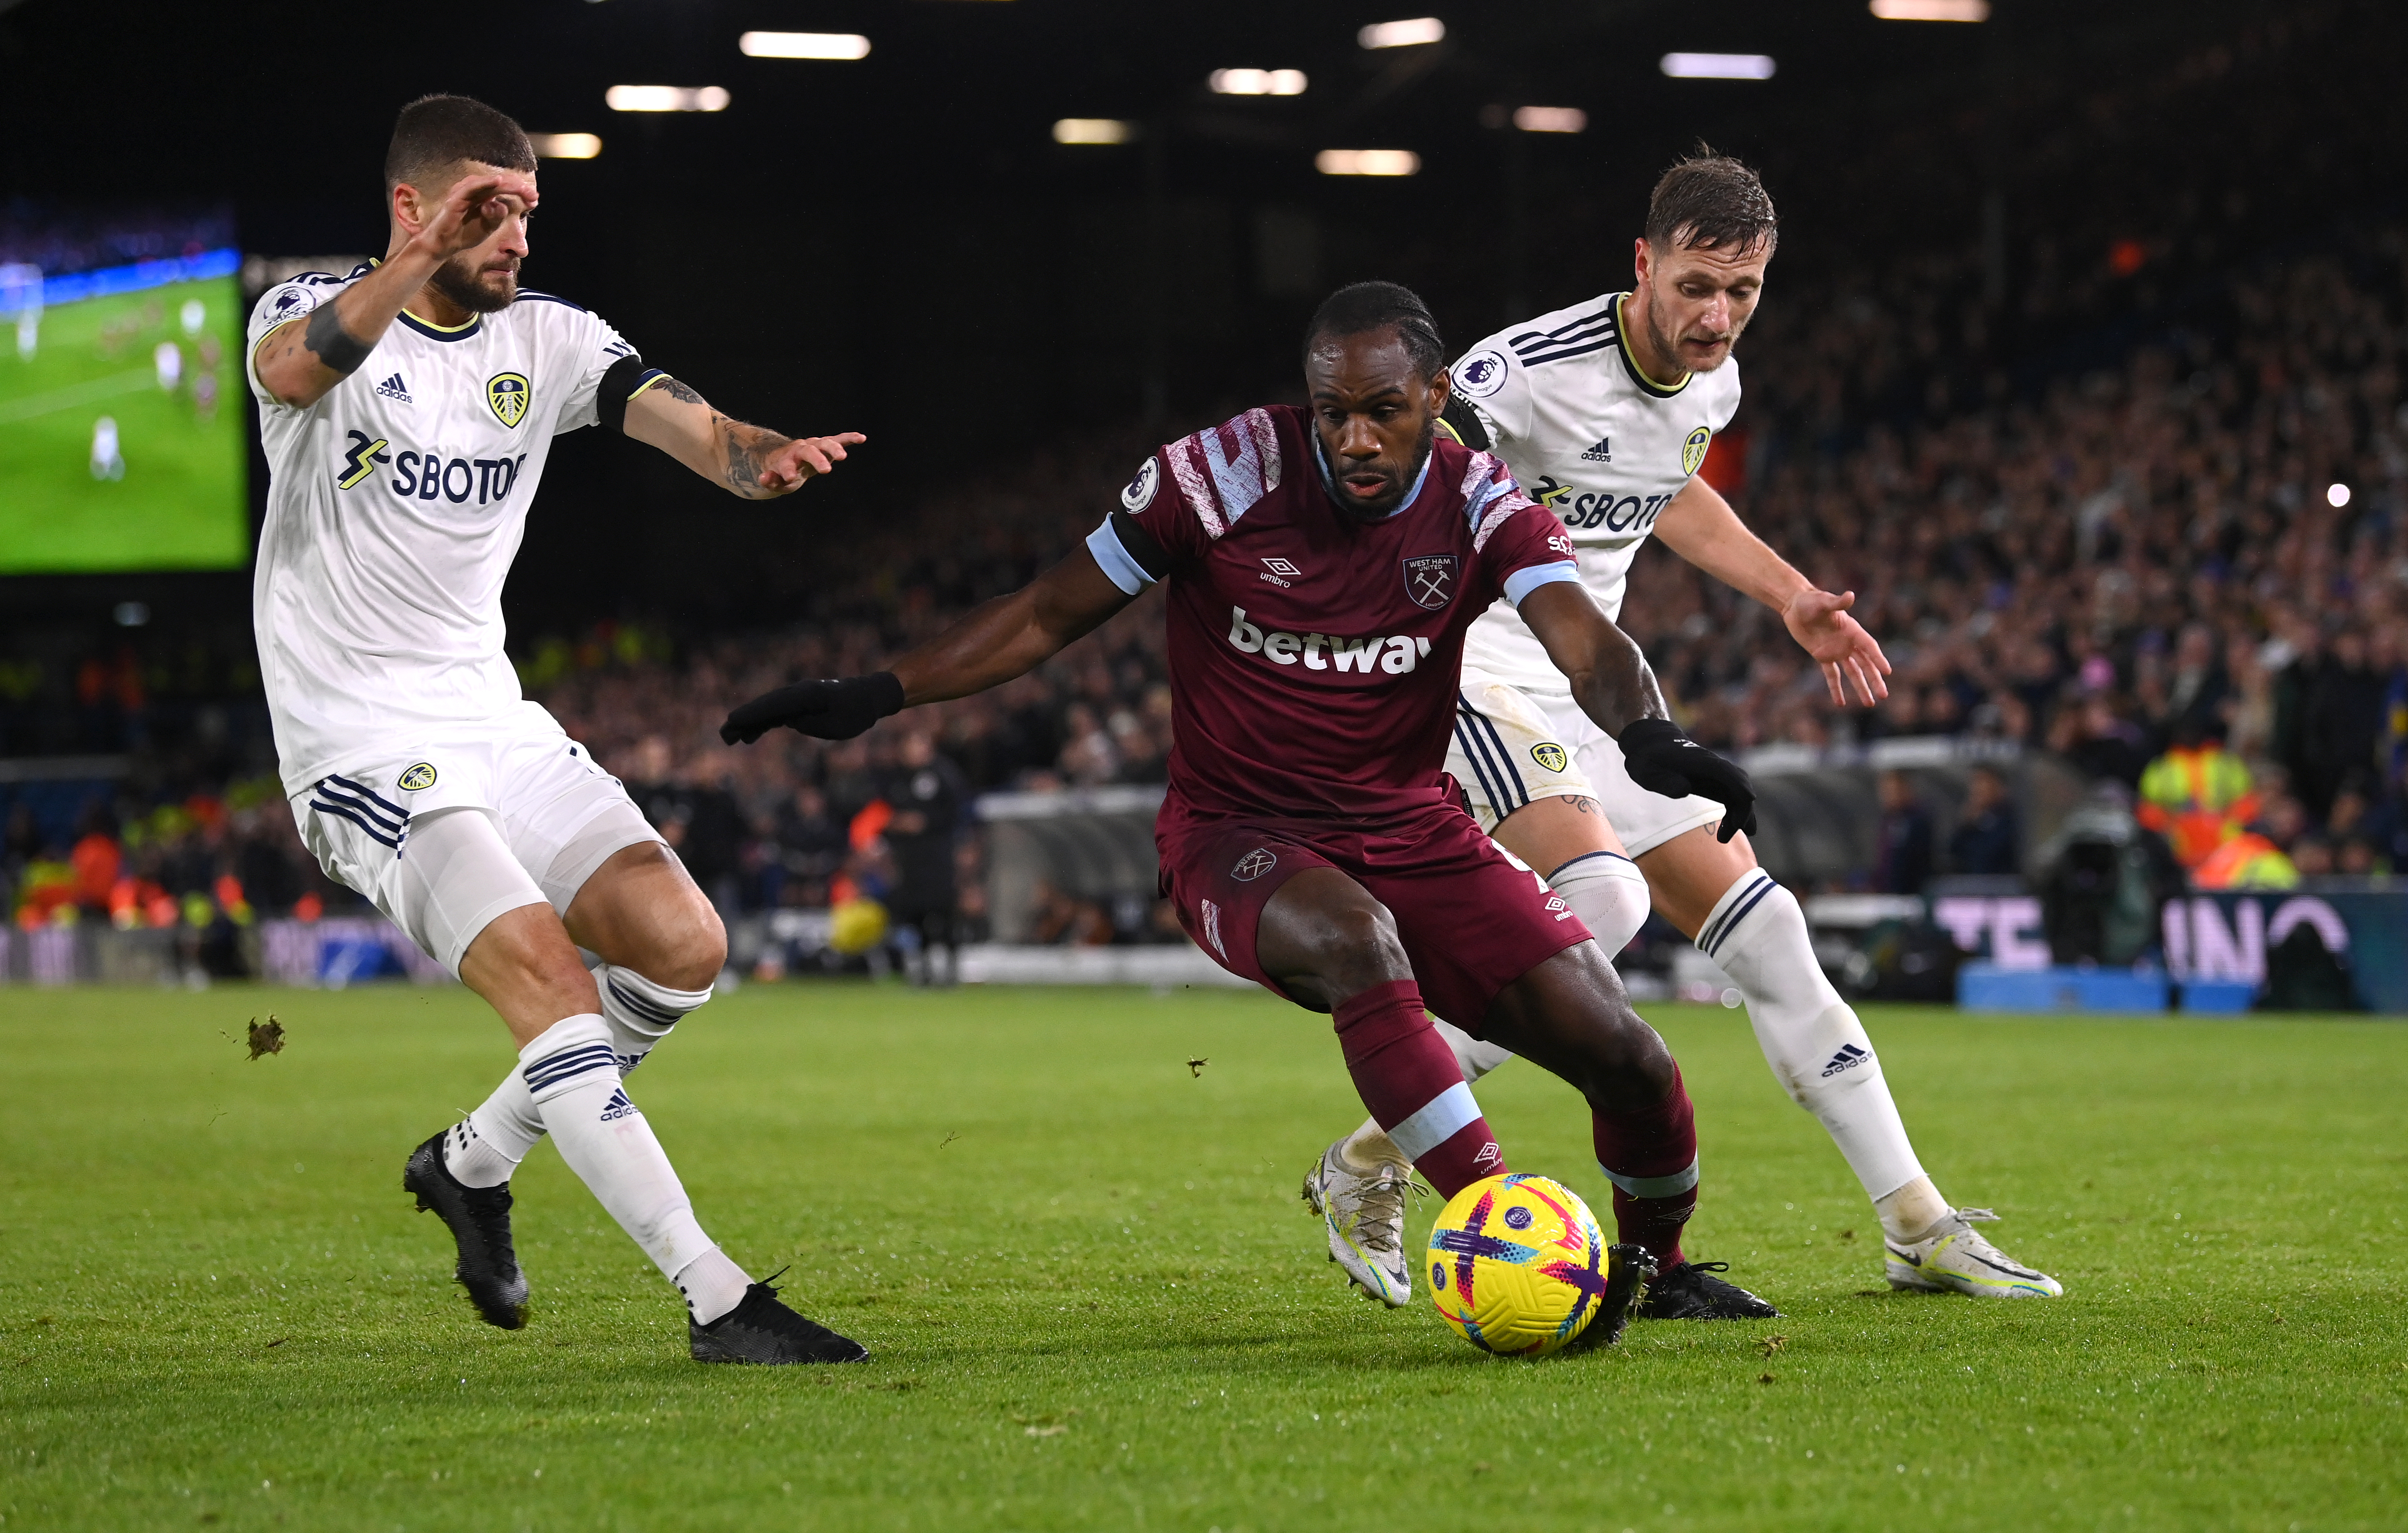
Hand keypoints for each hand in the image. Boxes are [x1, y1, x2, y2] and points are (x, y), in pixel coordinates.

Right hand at [409, 171, 538, 261]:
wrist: (445, 243)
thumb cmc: (466, 233)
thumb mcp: (488, 227)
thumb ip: (497, 217)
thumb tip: (503, 206)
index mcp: (484, 195)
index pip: (505, 188)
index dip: (520, 192)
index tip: (535, 200)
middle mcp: (475, 191)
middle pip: (500, 183)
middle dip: (518, 188)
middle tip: (533, 195)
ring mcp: (465, 192)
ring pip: (489, 183)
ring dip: (507, 184)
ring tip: (522, 189)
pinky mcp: (457, 197)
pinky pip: (472, 187)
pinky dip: (485, 183)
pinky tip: (498, 181)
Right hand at [721, 672, 904, 743]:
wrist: (868, 697)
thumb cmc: (856, 713)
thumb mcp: (839, 725)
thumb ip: (813, 724)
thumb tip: (791, 722)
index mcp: (809, 695)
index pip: (776, 705)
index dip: (754, 713)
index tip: (734, 720)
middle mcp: (800, 693)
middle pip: (767, 706)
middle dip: (744, 719)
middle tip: (724, 734)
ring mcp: (798, 698)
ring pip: (768, 710)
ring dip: (749, 723)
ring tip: (730, 738)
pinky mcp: (799, 705)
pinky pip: (776, 714)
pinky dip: (762, 724)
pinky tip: (749, 736)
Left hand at [748, 431, 865, 494]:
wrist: (788, 456)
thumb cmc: (783, 471)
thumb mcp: (776, 480)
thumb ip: (771, 480)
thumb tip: (763, 479)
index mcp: (788, 459)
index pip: (788, 464)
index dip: (788, 470)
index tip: (789, 477)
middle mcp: (802, 449)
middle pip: (809, 451)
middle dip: (817, 460)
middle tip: (826, 471)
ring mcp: (816, 446)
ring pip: (825, 443)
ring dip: (834, 448)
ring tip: (843, 457)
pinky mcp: (827, 445)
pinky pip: (839, 440)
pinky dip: (849, 438)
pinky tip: (862, 438)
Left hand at [1617, 718, 1756, 842]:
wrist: (1651, 742)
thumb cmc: (1648, 758)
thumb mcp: (1647, 770)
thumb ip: (1664, 780)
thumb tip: (1685, 790)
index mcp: (1702, 763)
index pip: (1731, 777)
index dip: (1740, 797)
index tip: (1736, 822)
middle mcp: (1715, 766)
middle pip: (1741, 788)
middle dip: (1741, 814)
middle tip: (1722, 838)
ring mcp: (1716, 773)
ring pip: (1740, 793)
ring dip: (1739, 815)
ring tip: (1723, 839)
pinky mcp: (1713, 780)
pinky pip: (1732, 795)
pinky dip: (1734, 811)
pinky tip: (1729, 827)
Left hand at [1782, 588, 1890, 707]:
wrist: (1795, 605)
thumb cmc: (1810, 601)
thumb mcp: (1823, 602)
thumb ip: (1836, 602)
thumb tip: (1850, 595)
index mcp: (1852, 630)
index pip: (1869, 647)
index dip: (1878, 658)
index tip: (1888, 671)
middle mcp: (1848, 642)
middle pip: (1865, 664)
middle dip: (1875, 680)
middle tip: (1884, 695)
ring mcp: (1836, 650)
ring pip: (1853, 672)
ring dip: (1861, 687)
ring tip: (1870, 704)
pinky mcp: (1823, 656)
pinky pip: (1832, 675)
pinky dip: (1835, 688)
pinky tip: (1840, 703)